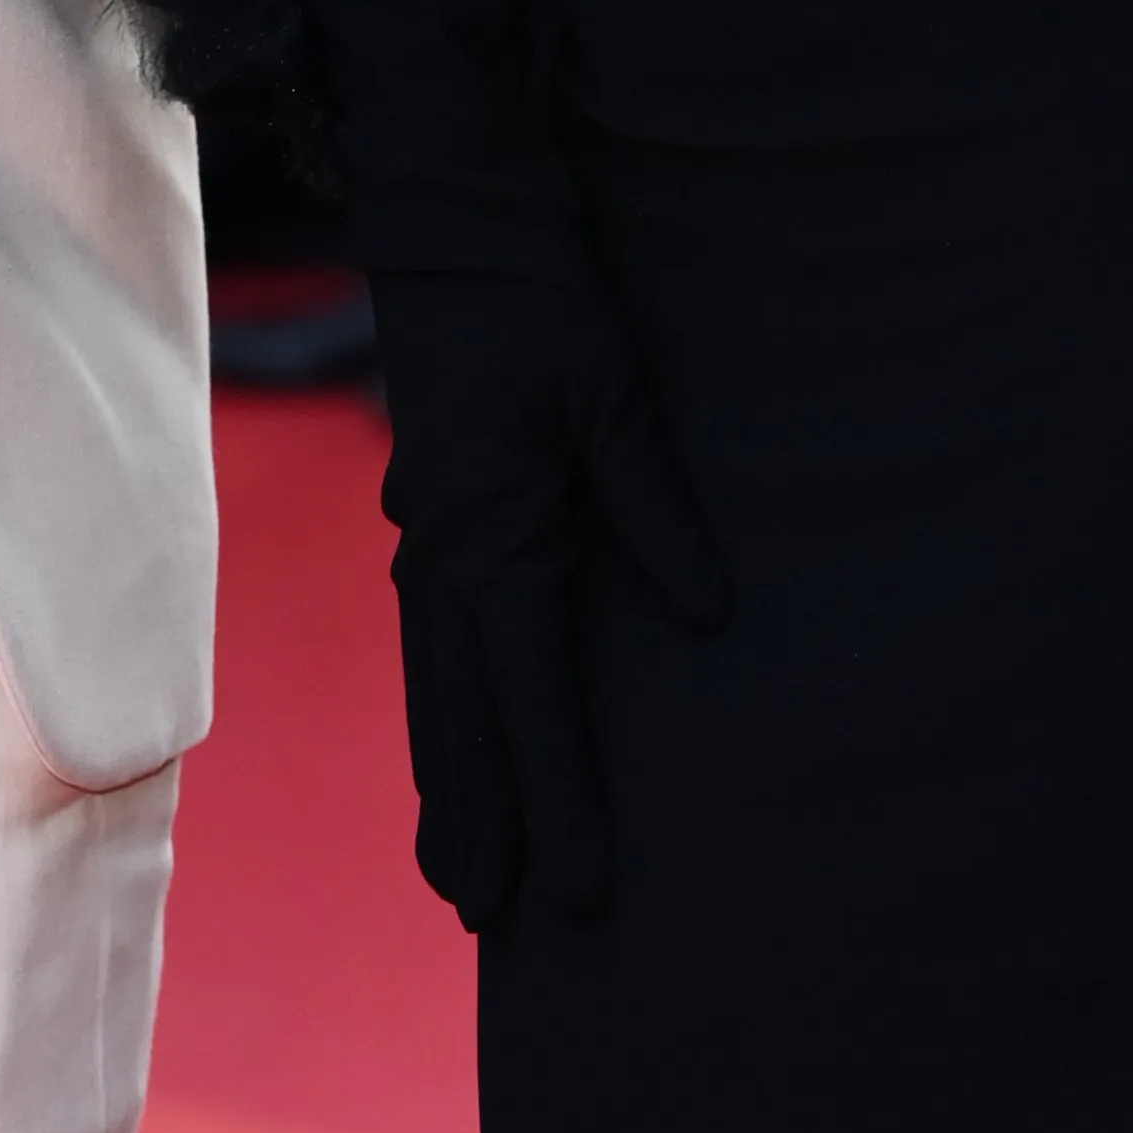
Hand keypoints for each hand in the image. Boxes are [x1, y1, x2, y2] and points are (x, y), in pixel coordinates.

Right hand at [371, 254, 725, 937]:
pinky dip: (439, 706)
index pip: (527, 701)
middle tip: (488, 923)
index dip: (556, 802)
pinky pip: (432, 637)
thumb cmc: (532, 288)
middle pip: (459, 718)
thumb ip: (653, 503)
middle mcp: (443, 552)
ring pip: (434, 686)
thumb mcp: (605, 387)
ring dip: (448, 778)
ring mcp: (428, 531)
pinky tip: (450, 740)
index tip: (579, 893)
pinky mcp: (434, 507)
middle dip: (479, 822)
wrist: (446, 208)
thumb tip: (705, 615)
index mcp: (488, 535)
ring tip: (457, 871)